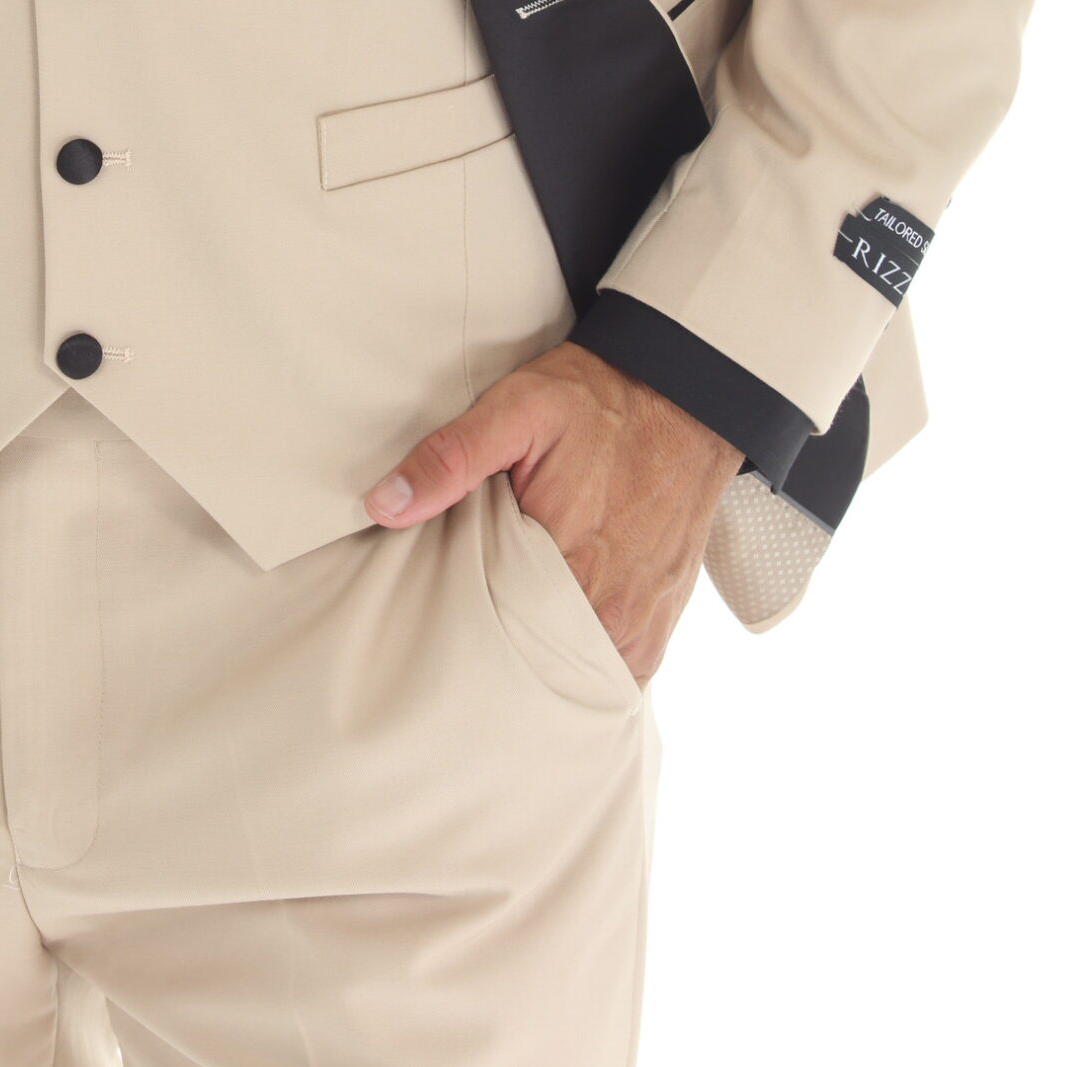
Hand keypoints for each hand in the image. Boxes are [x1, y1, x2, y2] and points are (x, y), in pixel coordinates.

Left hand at [363, 340, 741, 681]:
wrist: (682, 395)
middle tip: (468, 625)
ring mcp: (641, 619)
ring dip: (543, 658)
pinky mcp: (661, 619)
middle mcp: (611, 605)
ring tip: (511, 630)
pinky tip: (557, 635)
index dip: (460, 630)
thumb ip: (450, 458)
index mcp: (567, 561)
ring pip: (575, 672)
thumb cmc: (594, 401)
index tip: (438, 618)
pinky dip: (585, 657)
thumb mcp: (515, 409)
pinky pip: (617, 669)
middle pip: (533, 660)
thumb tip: (384, 504)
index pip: (493, 635)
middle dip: (499, 650)